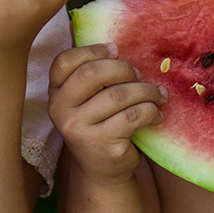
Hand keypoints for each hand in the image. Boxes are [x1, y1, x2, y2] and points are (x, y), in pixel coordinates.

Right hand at [50, 44, 166, 181]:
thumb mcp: (88, 100)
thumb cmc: (100, 126)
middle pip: (92, 73)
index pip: (64, 61)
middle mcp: (59, 110)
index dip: (92, 51)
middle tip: (139, 76)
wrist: (103, 171)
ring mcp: (78, 128)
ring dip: (146, 91)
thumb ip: (92, 74)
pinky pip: (133, 116)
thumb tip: (108, 41)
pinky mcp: (100, 144)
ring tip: (158, 95)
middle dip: (123, 69)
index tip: (115, 52)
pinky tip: (157, 114)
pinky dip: (151, 111)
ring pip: (118, 95)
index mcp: (55, 93)